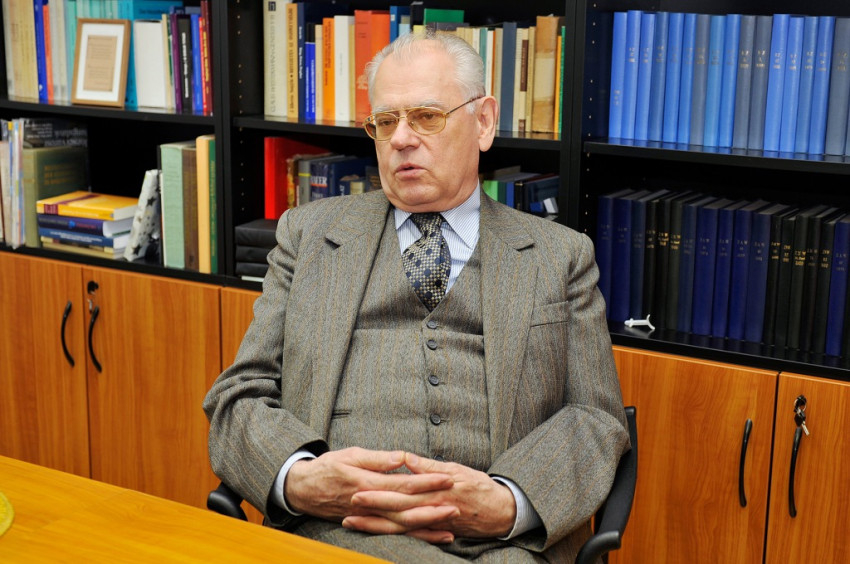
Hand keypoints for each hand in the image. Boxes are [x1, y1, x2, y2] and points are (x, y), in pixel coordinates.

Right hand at [284, 447, 454, 522]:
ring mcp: (368, 518)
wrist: (303, 490)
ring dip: (427, 527)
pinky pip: (394, 534)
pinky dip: (415, 537)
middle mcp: (369, 504)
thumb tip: (401, 458)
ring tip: (451, 526)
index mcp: (366, 482)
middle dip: (433, 508)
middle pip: (406, 509)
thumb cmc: (328, 467)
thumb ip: (377, 458)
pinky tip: (433, 536)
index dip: (426, 481)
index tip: (447, 477)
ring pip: (402, 527)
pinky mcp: (368, 525)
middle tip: (458, 505)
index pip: (402, 484)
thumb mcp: (350, 455)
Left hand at [343, 453, 516, 541]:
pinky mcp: (435, 532)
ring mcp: (432, 524)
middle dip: (370, 510)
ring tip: (352, 522)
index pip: (401, 492)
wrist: (503, 511)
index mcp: (434, 492)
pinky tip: (377, 533)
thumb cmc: (480, 486)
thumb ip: (429, 466)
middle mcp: (431, 510)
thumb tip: (406, 459)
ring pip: (398, 526)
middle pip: (395, 511)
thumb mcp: (457, 470)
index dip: (378, 493)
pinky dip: (393, 535)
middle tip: (347, 506)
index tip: (357, 490)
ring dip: (374, 525)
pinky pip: (410, 536)